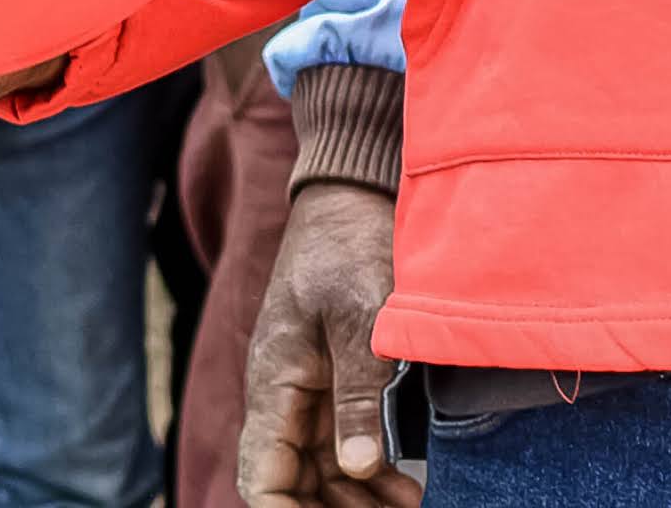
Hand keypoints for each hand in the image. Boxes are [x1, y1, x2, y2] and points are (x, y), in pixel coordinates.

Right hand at [242, 177, 411, 507]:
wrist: (353, 193)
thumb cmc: (348, 245)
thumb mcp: (359, 319)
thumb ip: (358, 393)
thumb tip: (355, 465)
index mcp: (274, 383)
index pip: (262, 476)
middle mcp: (284, 395)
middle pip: (294, 483)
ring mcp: (310, 390)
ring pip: (323, 471)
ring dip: (357, 500)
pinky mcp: (336, 379)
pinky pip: (346, 445)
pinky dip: (373, 474)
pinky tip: (408, 489)